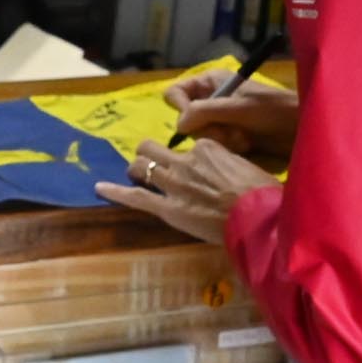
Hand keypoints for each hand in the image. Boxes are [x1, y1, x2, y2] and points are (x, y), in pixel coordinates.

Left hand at [96, 137, 278, 245]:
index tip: (195, 167)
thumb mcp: (250, 168)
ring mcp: (174, 184)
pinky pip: (135, 197)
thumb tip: (232, 172)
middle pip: (155, 149)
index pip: (190, 144)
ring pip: (142, 166)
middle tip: (151, 162)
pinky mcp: (167, 208)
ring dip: (136, 168)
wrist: (257, 218)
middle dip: (150, 154)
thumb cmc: (263, 195)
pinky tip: (98, 188)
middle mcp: (186, 161)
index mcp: (208, 148)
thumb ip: (232, 165)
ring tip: (133, 172)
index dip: (190, 156)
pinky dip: (114, 192)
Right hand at [166, 69, 299, 165]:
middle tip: (228, 132)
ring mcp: (220, 118)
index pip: (175, 93)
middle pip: (187, 119)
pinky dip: (230, 147)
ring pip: (200, 135)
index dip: (181, 108)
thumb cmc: (273, 109)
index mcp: (210, 82)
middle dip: (207, 129)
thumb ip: (205, 111)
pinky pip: (215, 145)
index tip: (196, 120)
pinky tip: (247, 144)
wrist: (301, 126)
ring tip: (243, 138)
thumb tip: (179, 125)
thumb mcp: (238, 107)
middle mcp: (211, 98)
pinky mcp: (230, 135)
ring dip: (221, 140)